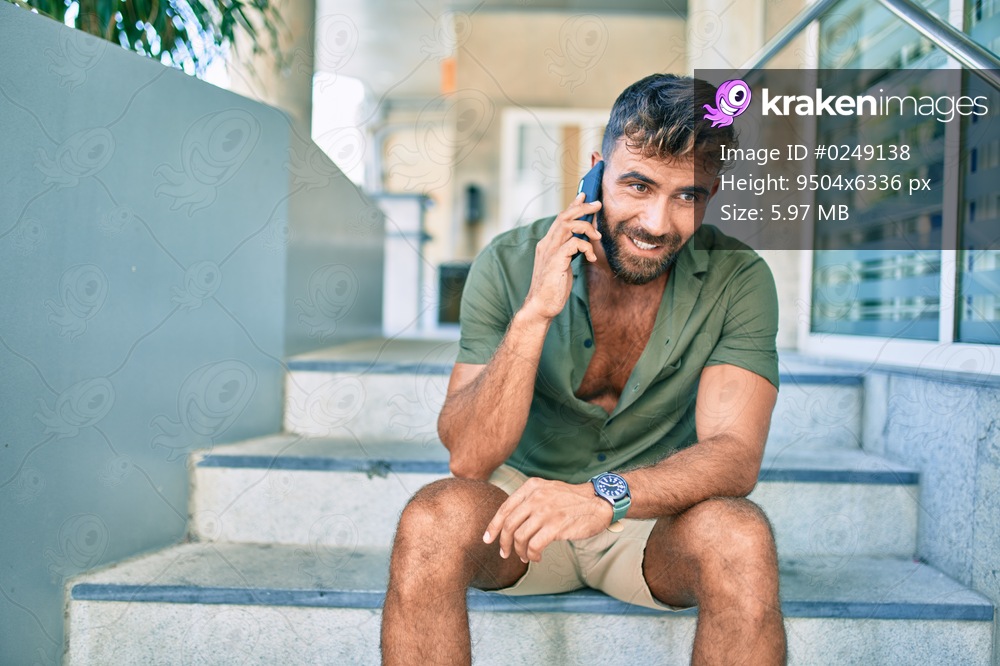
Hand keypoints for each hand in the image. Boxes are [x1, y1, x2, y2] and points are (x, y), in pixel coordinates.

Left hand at [482, 477, 612, 562]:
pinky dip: (532, 555)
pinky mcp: (556, 526)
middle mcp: (536, 497)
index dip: (493, 526)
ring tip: (525, 557)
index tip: (488, 539)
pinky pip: (534, 545)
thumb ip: (528, 500)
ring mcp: (546, 511)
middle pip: (508, 524)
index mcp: (531, 487)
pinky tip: (537, 557)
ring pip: (519, 537)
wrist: (599, 502)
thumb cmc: (571, 500)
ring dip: (520, 551)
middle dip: (504, 543)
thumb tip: (508, 521)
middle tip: (505, 554)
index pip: (504, 508)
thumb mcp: (547, 490)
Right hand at [521, 193, 601, 321]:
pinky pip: (573, 243)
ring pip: (567, 225)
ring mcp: (549, 251)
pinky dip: (585, 246)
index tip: (584, 196)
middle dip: (582, 208)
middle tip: (597, 204)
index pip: (560, 219)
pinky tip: (590, 257)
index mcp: (547, 244)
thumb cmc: (553, 288)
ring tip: (597, 235)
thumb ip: (569, 252)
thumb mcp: (562, 265)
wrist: (541, 306)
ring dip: (586, 225)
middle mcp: (546, 244)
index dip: (573, 206)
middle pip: (564, 217)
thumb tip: (582, 242)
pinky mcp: (555, 260)